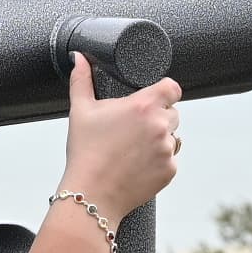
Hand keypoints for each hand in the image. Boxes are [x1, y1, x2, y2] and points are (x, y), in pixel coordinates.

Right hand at [58, 53, 181, 223]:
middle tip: (133, 129)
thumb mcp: (80, 111)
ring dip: (159, 140)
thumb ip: (81, 79)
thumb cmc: (86, 152)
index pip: (172, 88)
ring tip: (133, 149)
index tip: (154, 98)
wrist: (92, 194)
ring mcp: (168, 149)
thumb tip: (79, 58)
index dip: (164, 91)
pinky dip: (158, 162)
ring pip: (172, 137)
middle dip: (157, 118)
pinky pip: (170, 160)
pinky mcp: (170, 170)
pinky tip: (137, 165)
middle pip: (172, 113)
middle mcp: (160, 126)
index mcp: (144, 106)